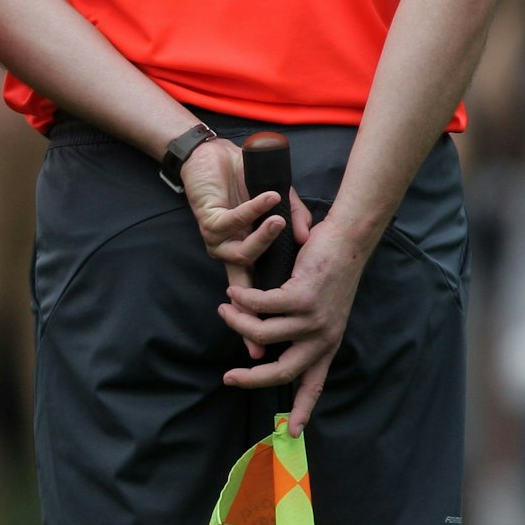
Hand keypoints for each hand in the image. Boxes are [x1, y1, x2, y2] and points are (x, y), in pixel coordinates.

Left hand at [179, 137, 291, 357]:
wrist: (216, 159)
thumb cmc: (251, 190)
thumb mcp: (284, 219)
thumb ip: (299, 234)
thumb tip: (315, 246)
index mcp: (251, 267)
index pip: (260, 312)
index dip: (264, 338)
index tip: (275, 365)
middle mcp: (232, 260)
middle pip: (242, 308)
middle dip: (251, 326)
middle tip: (259, 346)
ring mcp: (218, 242)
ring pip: (242, 257)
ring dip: (263, 240)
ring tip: (278, 221)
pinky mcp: (209, 219)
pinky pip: (234, 222)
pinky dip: (254, 208)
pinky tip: (269, 198)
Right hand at [216, 208, 363, 434]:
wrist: (347, 241)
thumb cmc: (329, 271)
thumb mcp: (320, 310)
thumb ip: (299, 331)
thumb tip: (265, 349)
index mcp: (328, 344)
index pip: (314, 384)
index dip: (302, 410)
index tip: (292, 433)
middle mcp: (323, 337)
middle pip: (281, 372)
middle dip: (250, 378)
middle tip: (228, 377)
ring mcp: (313, 319)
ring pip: (261, 334)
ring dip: (237, 321)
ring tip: (225, 308)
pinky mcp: (302, 298)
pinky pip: (259, 306)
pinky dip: (241, 298)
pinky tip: (233, 291)